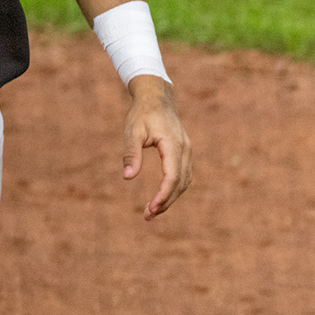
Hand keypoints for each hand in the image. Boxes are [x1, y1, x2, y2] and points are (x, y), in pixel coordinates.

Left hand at [123, 75, 191, 218]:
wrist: (157, 98)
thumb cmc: (142, 114)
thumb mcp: (132, 132)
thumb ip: (131, 154)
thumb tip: (128, 177)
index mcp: (173, 145)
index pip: (172, 176)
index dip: (164, 194)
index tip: (152, 208)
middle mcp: (185, 150)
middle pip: (180, 183)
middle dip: (166, 201)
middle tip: (148, 216)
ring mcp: (187, 152)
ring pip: (184, 181)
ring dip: (171, 197)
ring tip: (153, 210)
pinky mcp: (184, 153)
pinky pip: (183, 175)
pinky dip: (174, 188)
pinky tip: (162, 196)